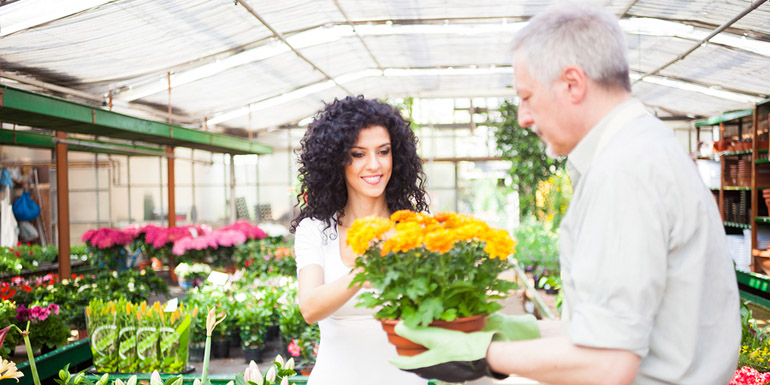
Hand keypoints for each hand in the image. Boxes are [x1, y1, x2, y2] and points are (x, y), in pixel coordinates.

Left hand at [389, 313, 539, 381]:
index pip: (407, 364)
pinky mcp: (454, 368)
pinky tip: (440, 349)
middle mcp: (435, 370)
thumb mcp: (435, 337)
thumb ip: (416, 332)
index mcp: (428, 363)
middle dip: (410, 360)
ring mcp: (445, 371)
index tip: (390, 358)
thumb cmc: (460, 347)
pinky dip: (435, 357)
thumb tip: (398, 327)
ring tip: (421, 349)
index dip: (397, 360)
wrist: (484, 354)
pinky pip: (440, 364)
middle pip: (418, 366)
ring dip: (424, 357)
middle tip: (405, 352)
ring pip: (429, 365)